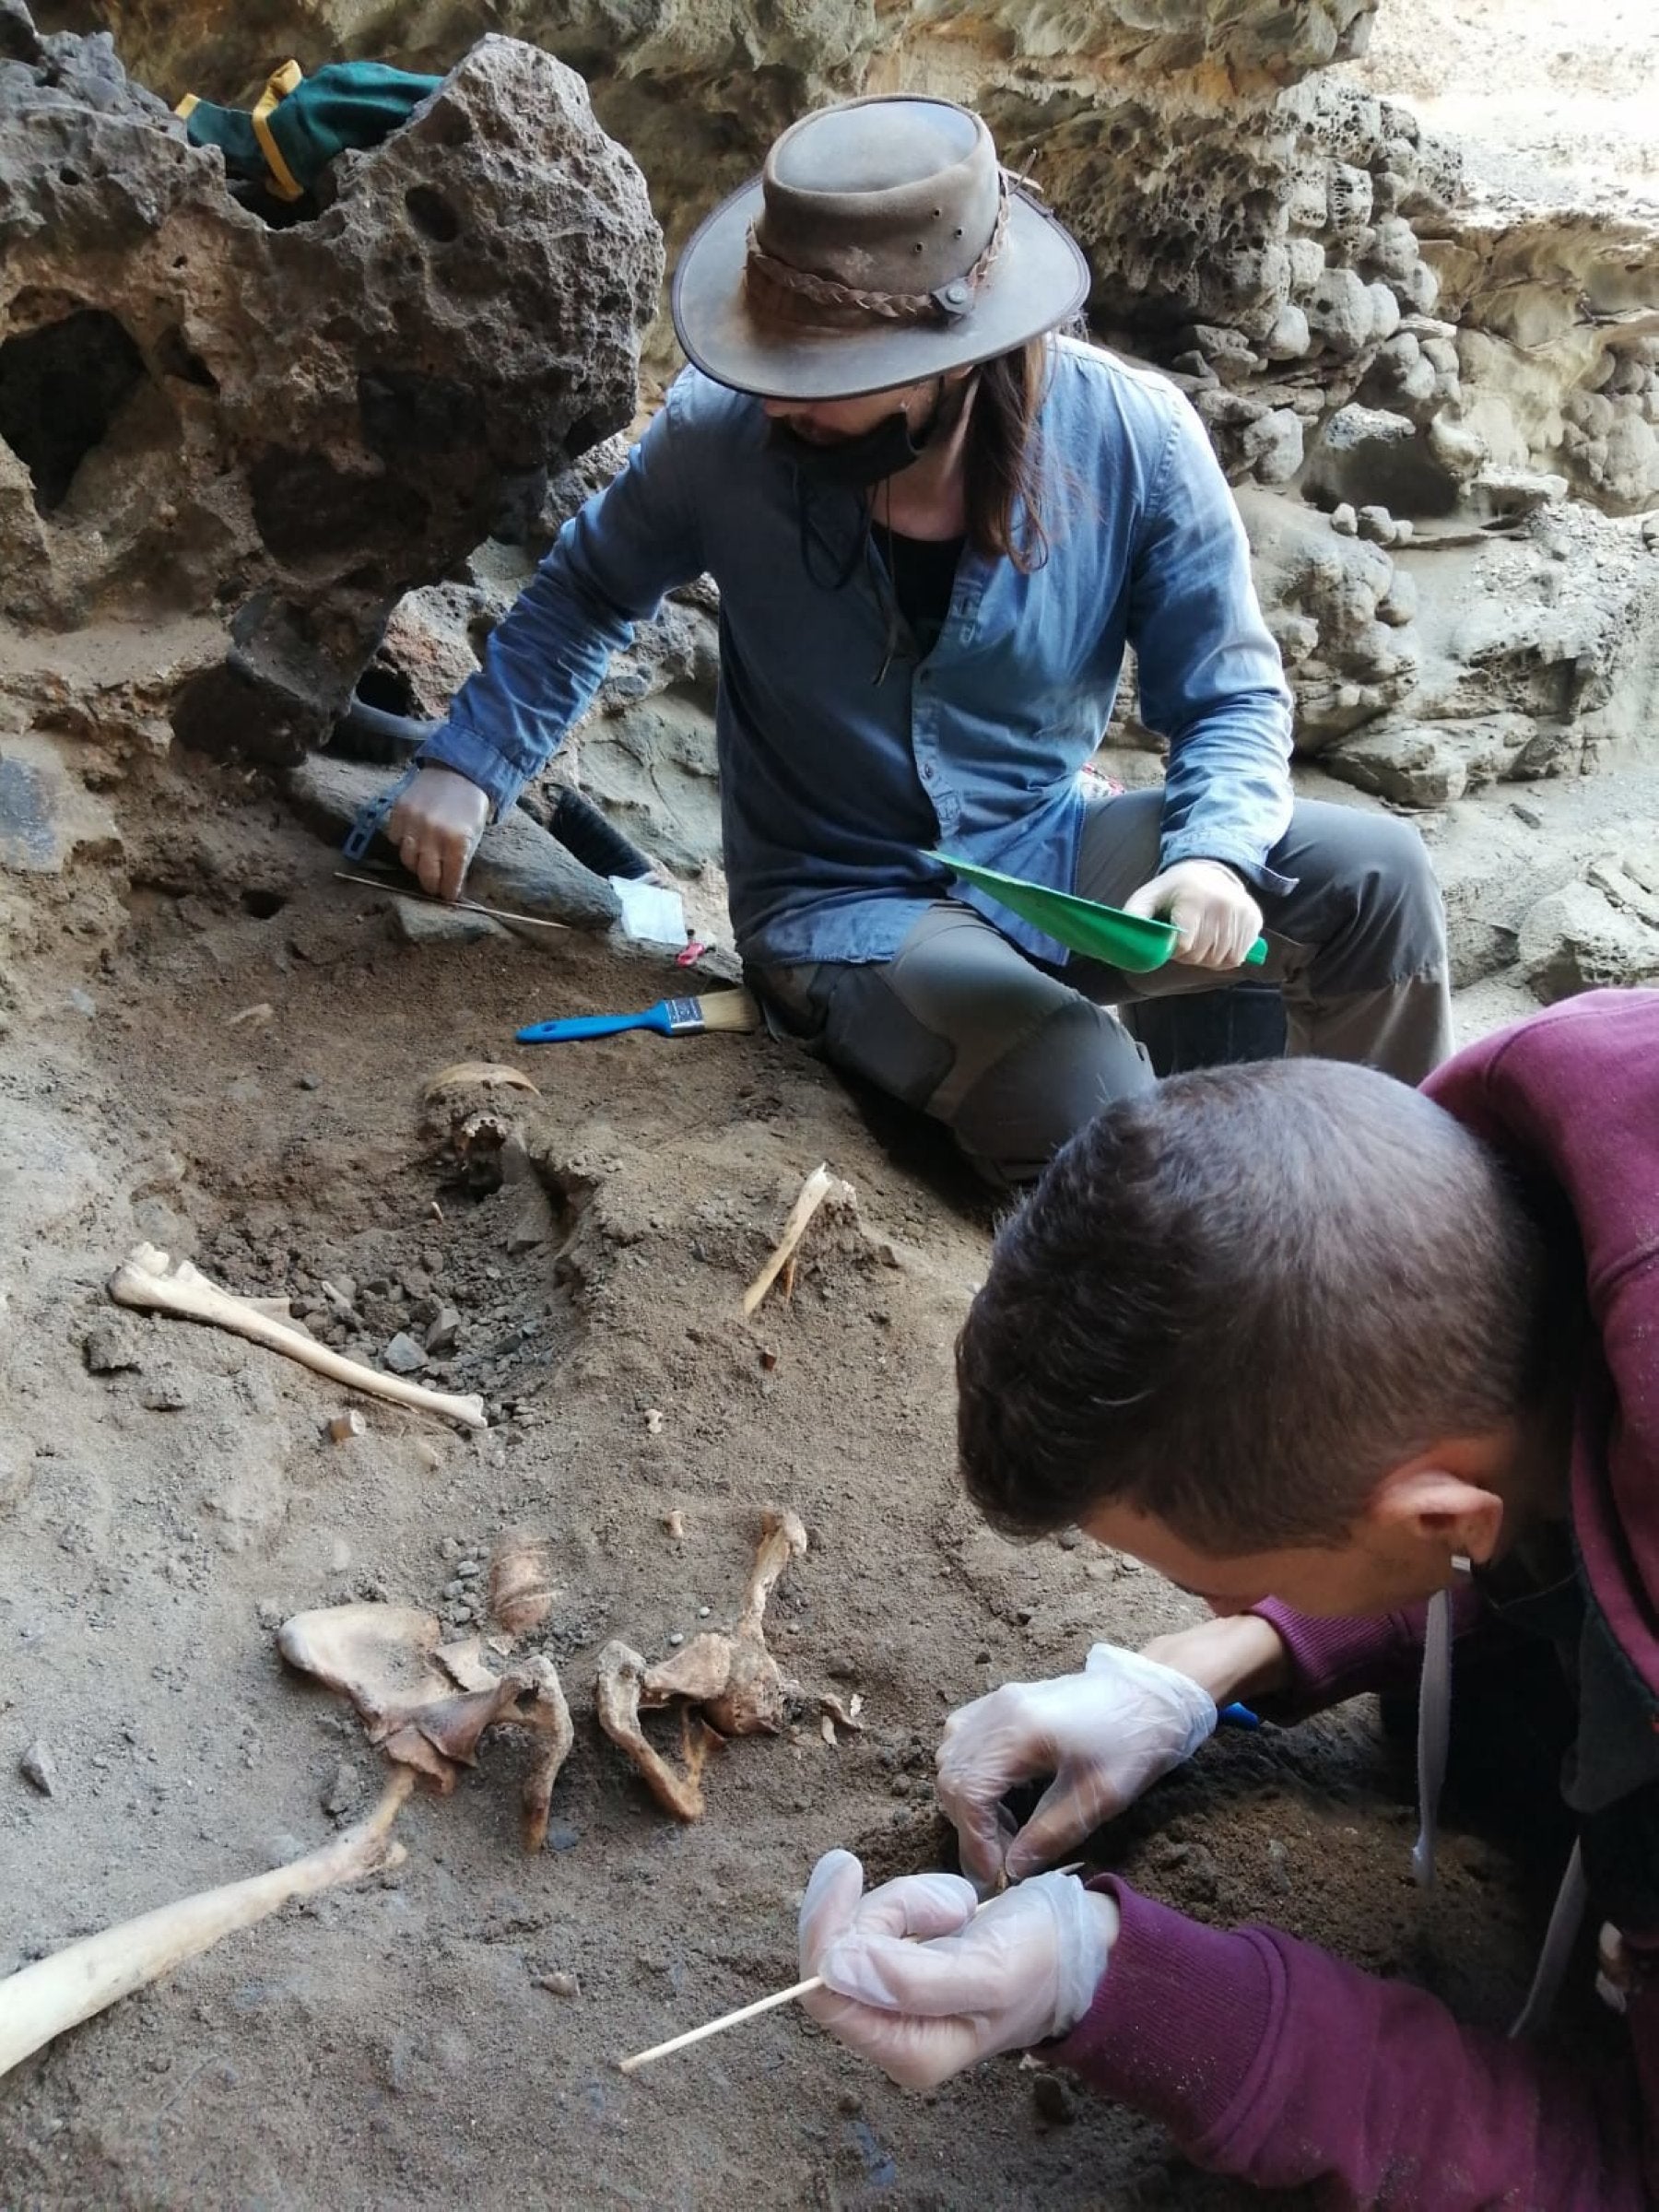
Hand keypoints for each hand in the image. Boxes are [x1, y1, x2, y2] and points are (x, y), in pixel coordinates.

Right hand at [387, 766, 489, 900]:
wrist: (457, 772)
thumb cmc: (469, 807)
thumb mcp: (474, 835)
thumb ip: (461, 859)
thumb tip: (450, 885)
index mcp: (458, 841)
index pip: (449, 878)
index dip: (448, 892)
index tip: (447, 897)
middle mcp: (433, 834)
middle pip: (425, 874)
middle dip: (431, 885)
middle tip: (433, 887)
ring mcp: (413, 822)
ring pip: (406, 859)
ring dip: (415, 865)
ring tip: (423, 863)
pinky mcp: (398, 811)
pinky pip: (394, 838)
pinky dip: (402, 843)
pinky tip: (412, 839)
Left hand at [798, 1850, 1116, 2088]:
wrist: (1075, 1947)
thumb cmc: (1040, 1961)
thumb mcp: (990, 1971)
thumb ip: (913, 1980)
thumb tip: (831, 1970)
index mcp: (908, 2053)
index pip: (825, 1995)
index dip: (825, 1929)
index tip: (847, 1867)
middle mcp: (890, 2034)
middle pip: (837, 1954)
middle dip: (885, 1910)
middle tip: (948, 1906)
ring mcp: (891, 1999)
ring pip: (856, 1928)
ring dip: (906, 1901)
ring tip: (959, 1910)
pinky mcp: (897, 1965)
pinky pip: (876, 1917)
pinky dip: (910, 1898)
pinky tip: (953, 1910)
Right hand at [935, 1644, 1216, 1887]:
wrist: (1152, 1695)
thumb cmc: (1132, 1743)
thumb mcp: (1098, 1798)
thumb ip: (1049, 1835)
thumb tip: (1011, 1869)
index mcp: (1019, 1729)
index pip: (967, 1790)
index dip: (974, 1840)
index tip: (996, 1875)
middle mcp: (997, 1709)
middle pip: (952, 1774)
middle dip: (969, 1825)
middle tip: (1002, 1858)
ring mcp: (997, 1701)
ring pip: (952, 1756)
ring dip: (968, 1800)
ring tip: (1005, 1831)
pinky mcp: (1003, 1702)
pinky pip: (964, 1739)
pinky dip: (971, 1775)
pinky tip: (1001, 1797)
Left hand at [1123, 859, 1262, 970]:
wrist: (1210, 871)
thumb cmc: (1174, 890)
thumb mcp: (1148, 897)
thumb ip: (1134, 916)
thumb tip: (1123, 938)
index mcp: (1194, 899)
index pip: (1183, 947)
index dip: (1174, 950)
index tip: (1172, 939)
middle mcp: (1222, 905)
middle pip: (1201, 956)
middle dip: (1189, 955)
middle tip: (1185, 940)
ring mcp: (1241, 913)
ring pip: (1220, 960)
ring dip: (1206, 958)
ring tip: (1200, 940)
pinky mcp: (1254, 921)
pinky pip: (1237, 957)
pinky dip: (1224, 958)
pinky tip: (1216, 943)